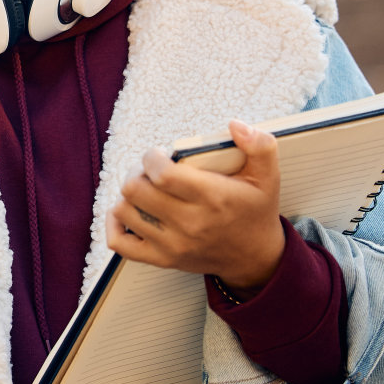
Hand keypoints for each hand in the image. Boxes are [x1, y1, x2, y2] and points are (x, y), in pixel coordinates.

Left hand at [107, 119, 285, 294]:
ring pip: (124, 211)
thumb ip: (260, 145)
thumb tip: (236, 125)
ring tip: (144, 189)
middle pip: (134, 190)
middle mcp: (189, 223)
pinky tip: (128, 211)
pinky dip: (115, 224)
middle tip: (150, 170)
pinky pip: (120, 243)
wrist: (255, 258)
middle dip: (136, 172)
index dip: (151, 158)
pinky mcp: (162, 259)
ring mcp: (173, 244)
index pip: (162, 175)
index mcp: (212, 198)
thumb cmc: (255, 212)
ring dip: (128, 195)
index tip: (159, 154)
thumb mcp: (267, 176)